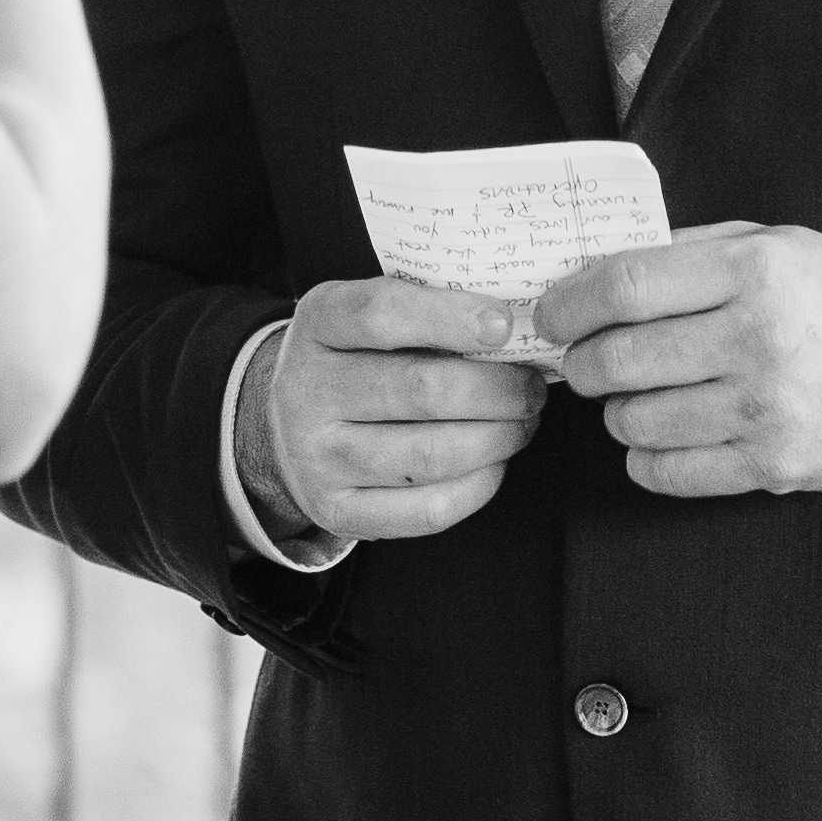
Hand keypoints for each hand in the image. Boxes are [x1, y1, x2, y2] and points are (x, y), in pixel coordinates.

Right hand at [240, 277, 549, 548]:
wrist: (290, 422)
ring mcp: (317, 458)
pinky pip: (428, 509)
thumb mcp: (370, 313)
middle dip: (498, 391)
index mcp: (318, 323)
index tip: (504, 325)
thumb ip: (427, 309)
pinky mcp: (338, 511)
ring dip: (498, 439)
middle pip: (422, 390)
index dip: (450, 318)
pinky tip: (493, 462)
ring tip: (520, 423)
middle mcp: (308, 391)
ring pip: (432, 455)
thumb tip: (512, 327)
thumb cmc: (357, 357)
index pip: (381, 314)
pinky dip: (479, 485)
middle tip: (531, 388)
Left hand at [531, 226, 821, 501]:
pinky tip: (660, 436)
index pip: (625, 286)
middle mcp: (756, 338)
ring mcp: (764, 408)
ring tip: (637, 396)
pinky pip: (667, 472)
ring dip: (616, 411)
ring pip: (633, 420)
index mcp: (752, 271)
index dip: (568, 304)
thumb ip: (689, 252)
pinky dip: (644, 457)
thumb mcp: (774, 244)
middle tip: (585, 361)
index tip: (549, 315)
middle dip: (581, 363)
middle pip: (616, 358)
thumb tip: (595, 269)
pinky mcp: (773, 464)